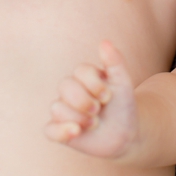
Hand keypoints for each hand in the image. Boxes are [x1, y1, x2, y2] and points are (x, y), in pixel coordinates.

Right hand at [45, 40, 138, 158]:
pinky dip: (61, 131)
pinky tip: (76, 132)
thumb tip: (104, 41)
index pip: (80, 71)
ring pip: (57, 108)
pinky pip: (49, 129)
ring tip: (94, 123)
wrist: (126, 134)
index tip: (108, 96)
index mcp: (84, 77)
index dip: (95, 84)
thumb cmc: (123, 106)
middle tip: (99, 110)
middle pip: (65, 87)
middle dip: (85, 101)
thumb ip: (115, 62)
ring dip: (80, 118)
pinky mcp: (60, 131)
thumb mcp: (123, 83)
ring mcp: (63, 111)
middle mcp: (70, 91)